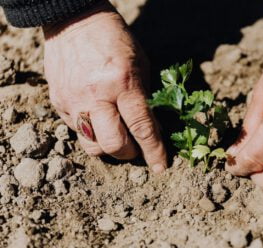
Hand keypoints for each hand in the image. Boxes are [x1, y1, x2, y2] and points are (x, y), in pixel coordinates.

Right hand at [43, 1, 166, 172]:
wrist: (74, 21)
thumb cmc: (115, 40)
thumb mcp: (140, 66)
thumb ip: (146, 100)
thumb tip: (152, 131)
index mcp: (122, 83)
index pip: (141, 127)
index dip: (154, 151)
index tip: (161, 167)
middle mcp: (95, 96)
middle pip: (114, 145)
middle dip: (130, 154)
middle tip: (136, 148)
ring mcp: (73, 101)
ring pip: (92, 146)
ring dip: (109, 148)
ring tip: (117, 136)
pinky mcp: (58, 103)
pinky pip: (77, 132)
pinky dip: (92, 133)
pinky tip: (99, 120)